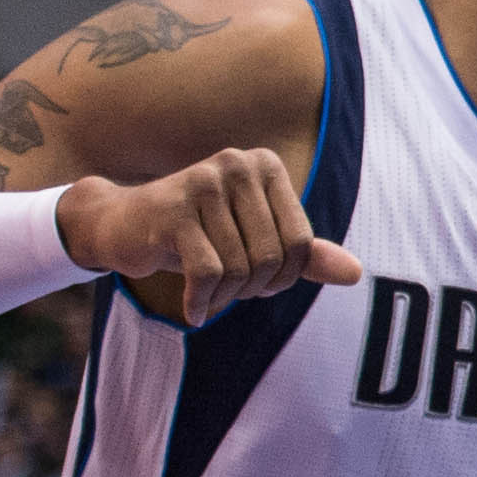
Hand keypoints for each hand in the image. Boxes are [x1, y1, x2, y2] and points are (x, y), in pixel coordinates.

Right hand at [58, 149, 364, 325]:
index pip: (300, 242)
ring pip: (238, 268)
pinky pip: (207, 274)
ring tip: (208, 296)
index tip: (261, 286)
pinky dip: (202, 302)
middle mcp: (237, 164)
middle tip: (230, 294)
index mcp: (266, 166)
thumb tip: (356, 274)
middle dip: (253, 289)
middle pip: (270, 256)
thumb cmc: (196, 234)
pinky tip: (193, 311)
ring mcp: (203, 182)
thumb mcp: (254, 240)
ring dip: (225, 297)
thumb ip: (304, 255)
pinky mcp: (172, 210)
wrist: (120, 224)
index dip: (285, 278)